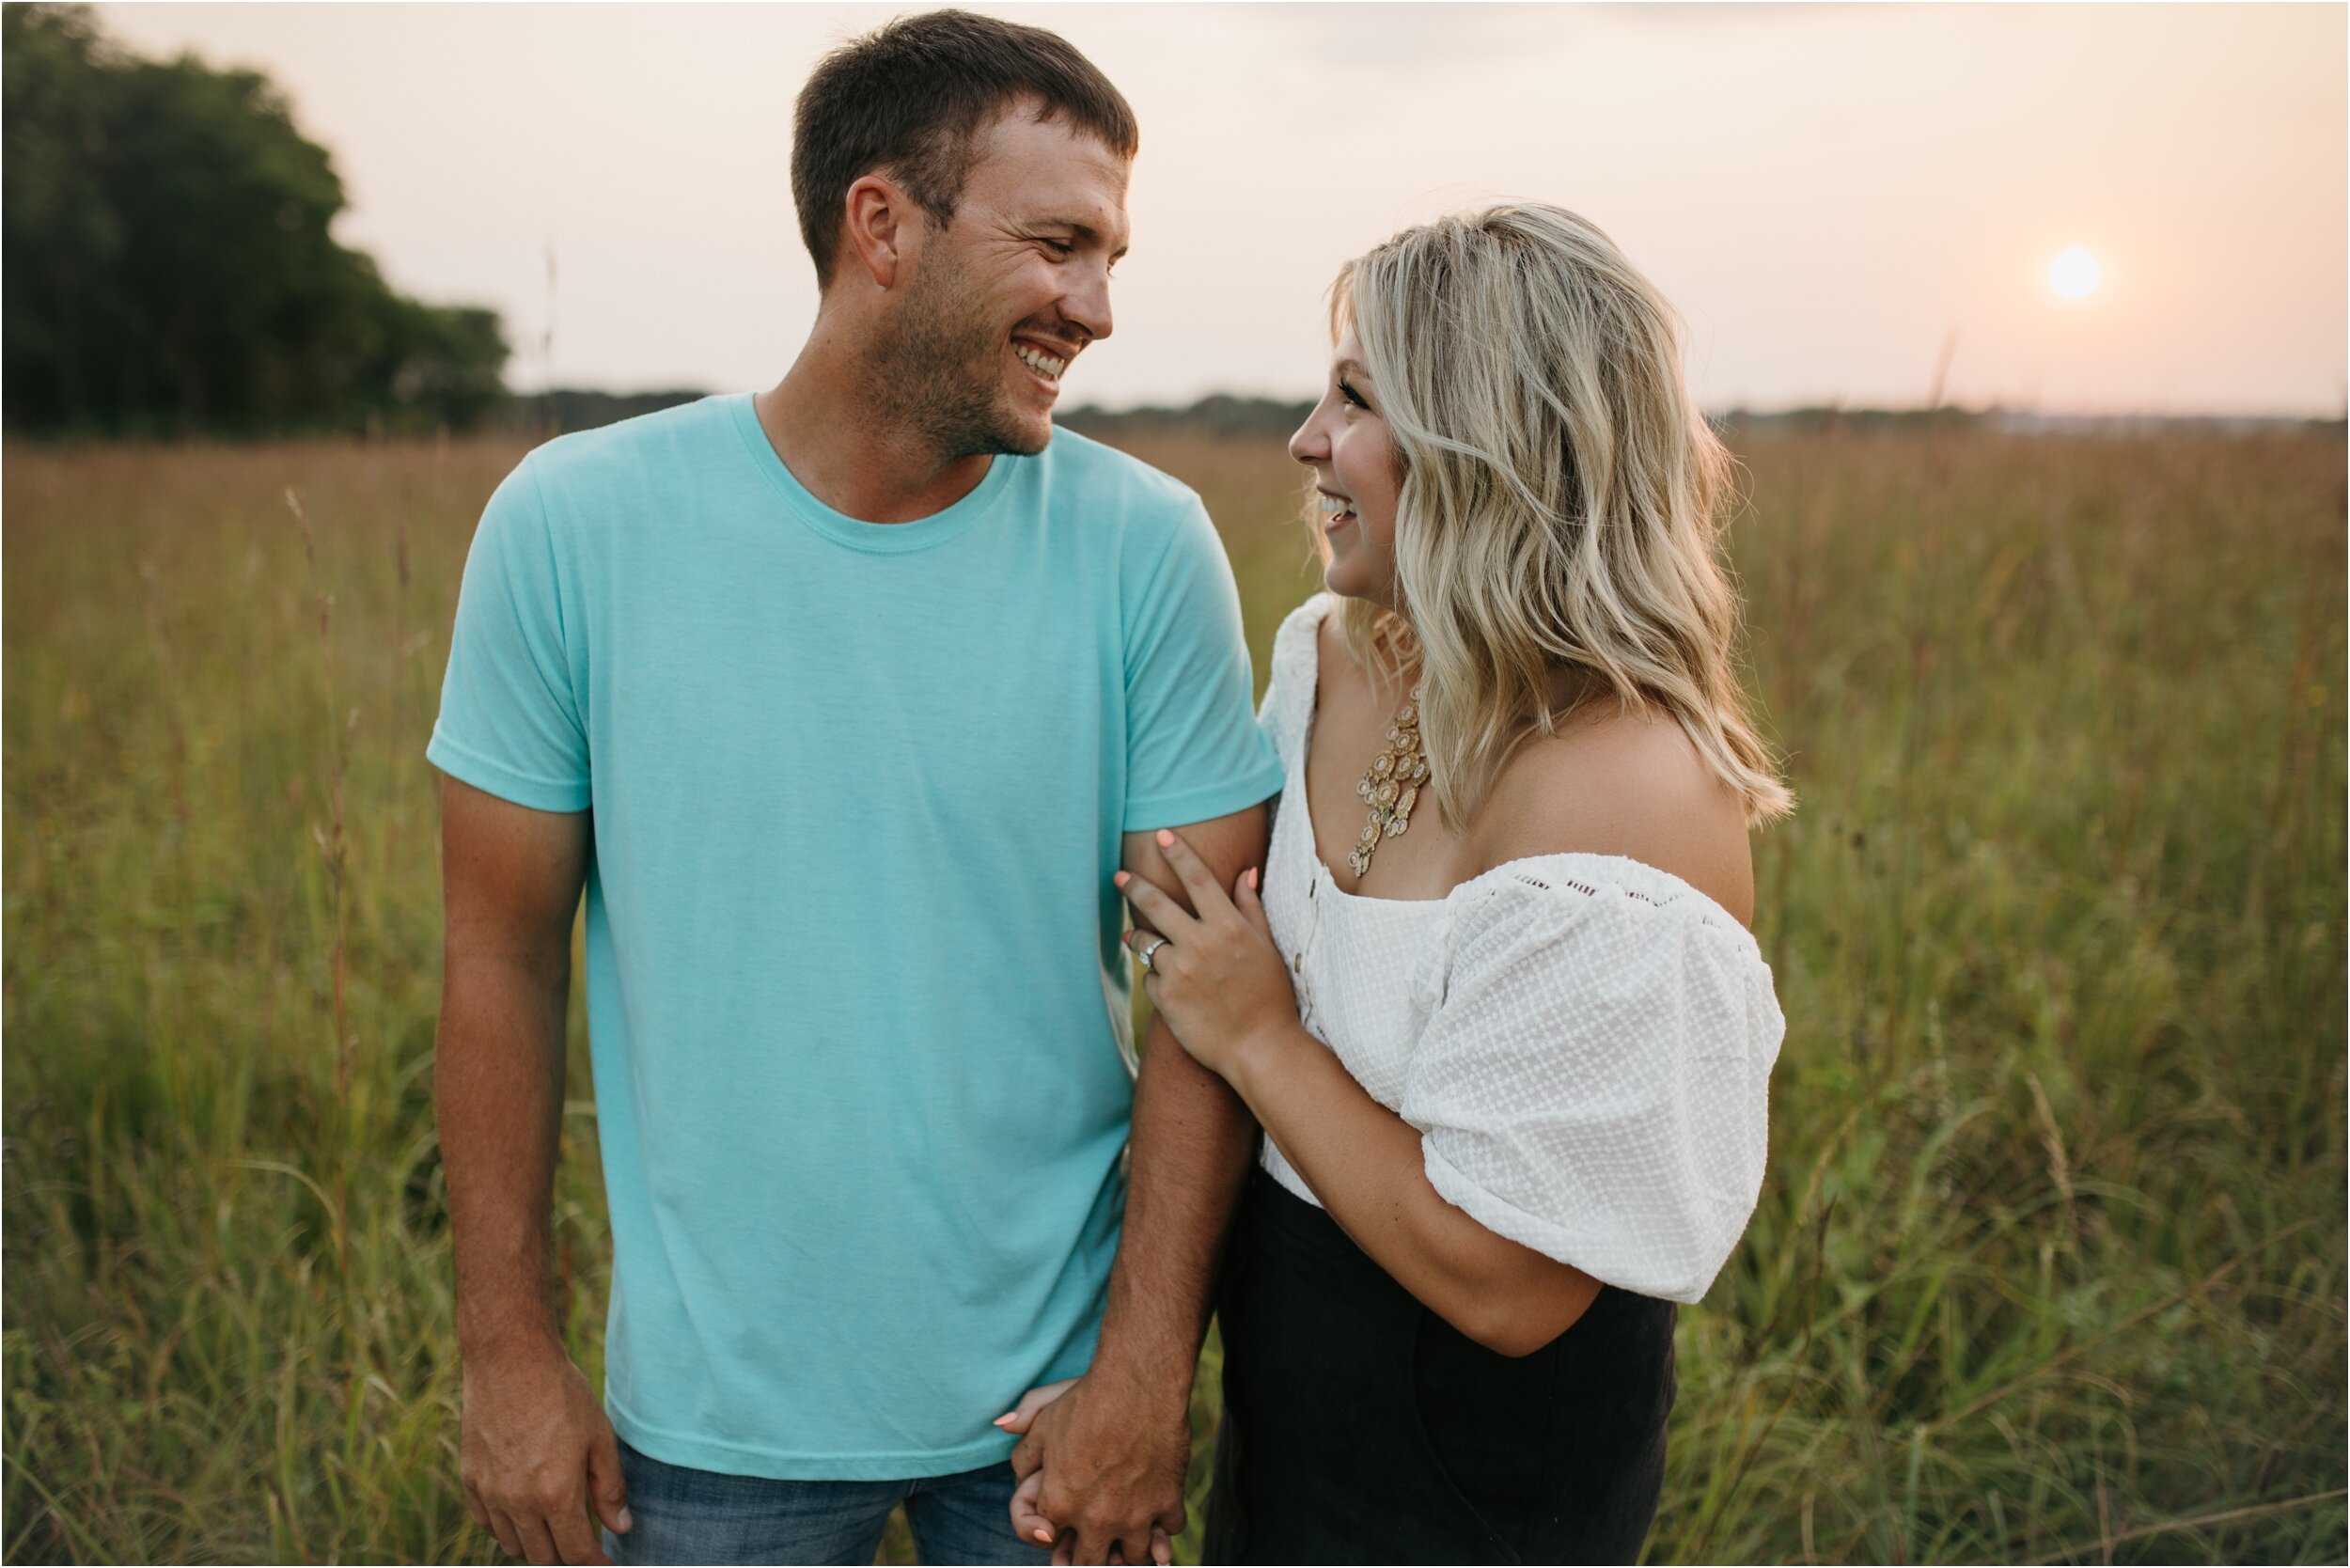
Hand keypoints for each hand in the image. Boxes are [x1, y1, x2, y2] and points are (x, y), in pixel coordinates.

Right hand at [460, 1339, 630, 1564]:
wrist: (510, 1361)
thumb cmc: (562, 1394)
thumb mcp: (599, 1437)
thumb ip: (609, 1488)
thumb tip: (621, 1528)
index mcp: (556, 1495)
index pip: (577, 1553)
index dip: (594, 1565)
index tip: (605, 1566)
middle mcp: (519, 1503)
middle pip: (543, 1558)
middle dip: (566, 1561)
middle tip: (584, 1550)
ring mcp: (491, 1494)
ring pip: (513, 1546)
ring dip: (536, 1548)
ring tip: (556, 1534)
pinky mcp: (470, 1480)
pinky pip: (487, 1524)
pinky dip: (506, 1530)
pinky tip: (524, 1518)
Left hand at [1006, 1367, 1187, 1565]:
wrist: (1137, 1384)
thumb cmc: (1086, 1401)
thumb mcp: (1044, 1421)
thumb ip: (1023, 1443)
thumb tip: (1002, 1429)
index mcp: (1060, 1504)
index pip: (1052, 1542)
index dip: (1057, 1536)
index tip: (1064, 1534)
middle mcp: (1095, 1519)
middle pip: (1090, 1562)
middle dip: (1091, 1556)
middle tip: (1097, 1548)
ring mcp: (1134, 1516)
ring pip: (1133, 1557)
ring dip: (1130, 1548)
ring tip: (1130, 1537)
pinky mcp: (1167, 1502)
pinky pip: (1170, 1530)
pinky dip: (1166, 1524)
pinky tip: (1161, 1512)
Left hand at [1117, 828, 1296, 1080]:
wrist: (1260, 1047)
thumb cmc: (1269, 997)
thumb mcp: (1267, 948)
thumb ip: (1251, 907)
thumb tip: (1246, 871)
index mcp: (1228, 926)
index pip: (1199, 879)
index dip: (1179, 854)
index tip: (1162, 836)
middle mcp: (1200, 943)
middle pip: (1156, 903)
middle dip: (1134, 885)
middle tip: (1119, 876)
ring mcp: (1179, 970)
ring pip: (1145, 942)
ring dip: (1141, 939)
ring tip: (1139, 940)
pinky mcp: (1165, 998)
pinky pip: (1149, 978)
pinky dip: (1158, 979)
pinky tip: (1175, 991)